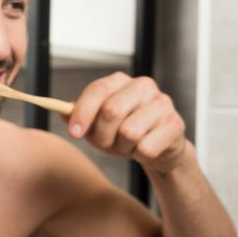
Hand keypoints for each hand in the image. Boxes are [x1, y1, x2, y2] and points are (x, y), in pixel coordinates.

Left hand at [67, 72, 188, 173]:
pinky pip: (146, 148)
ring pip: (129, 132)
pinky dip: (140, 155)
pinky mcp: (175, 124)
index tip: (74, 133)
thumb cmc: (124, 131)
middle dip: (102, 135)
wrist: (159, 147)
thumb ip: (79, 117)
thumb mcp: (98, 124)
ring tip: (128, 145)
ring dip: (123, 147)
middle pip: (111, 111)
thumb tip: (61, 113)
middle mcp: (143, 86)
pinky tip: (144, 149)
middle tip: (105, 144)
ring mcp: (162, 103)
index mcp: (120, 81)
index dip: (83, 112)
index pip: (97, 90)